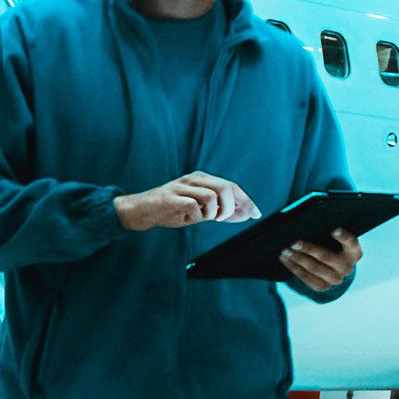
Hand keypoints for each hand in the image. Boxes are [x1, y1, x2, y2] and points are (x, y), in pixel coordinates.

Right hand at [114, 172, 261, 231]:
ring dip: (214, 212)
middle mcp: (194, 179)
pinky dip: (197, 216)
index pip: (232, 186)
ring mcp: (182, 187)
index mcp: (203, 179)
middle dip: (232, 207)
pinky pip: (194, 206)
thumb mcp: (200, 211)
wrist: (141, 211)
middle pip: (226, 187)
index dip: (246, 200)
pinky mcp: (171, 197)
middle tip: (222, 219)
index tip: (256, 214)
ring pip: (212, 196)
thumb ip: (221, 211)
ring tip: (205, 218)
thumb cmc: (172, 210)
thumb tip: (246, 214)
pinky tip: (188, 218)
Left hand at [279, 226, 362, 292]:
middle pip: (326, 257)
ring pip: (313, 268)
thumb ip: (327, 231)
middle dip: (309, 249)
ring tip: (284, 250)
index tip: (335, 229)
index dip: (344, 237)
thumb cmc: (333, 246)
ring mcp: (336, 279)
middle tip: (294, 243)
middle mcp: (347, 267)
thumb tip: (307, 224)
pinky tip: (284, 259)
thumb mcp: (336, 240)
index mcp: (354, 252)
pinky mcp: (323, 287)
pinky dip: (293, 267)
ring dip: (297, 258)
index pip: (351, 242)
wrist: (335, 270)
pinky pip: (305, 278)